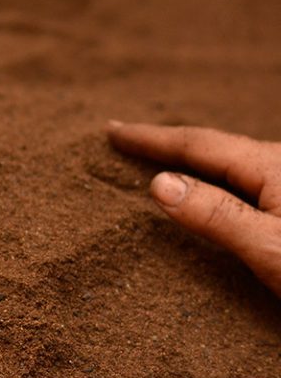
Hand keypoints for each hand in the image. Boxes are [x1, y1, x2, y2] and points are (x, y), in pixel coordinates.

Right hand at [107, 121, 280, 295]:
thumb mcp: (269, 246)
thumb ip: (216, 214)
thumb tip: (158, 182)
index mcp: (273, 165)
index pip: (198, 144)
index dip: (152, 138)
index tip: (112, 131)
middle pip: (214, 148)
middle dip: (168, 145)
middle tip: (127, 140)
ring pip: (230, 166)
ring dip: (191, 163)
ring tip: (159, 161)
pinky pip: (243, 183)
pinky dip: (212, 180)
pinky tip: (208, 190)